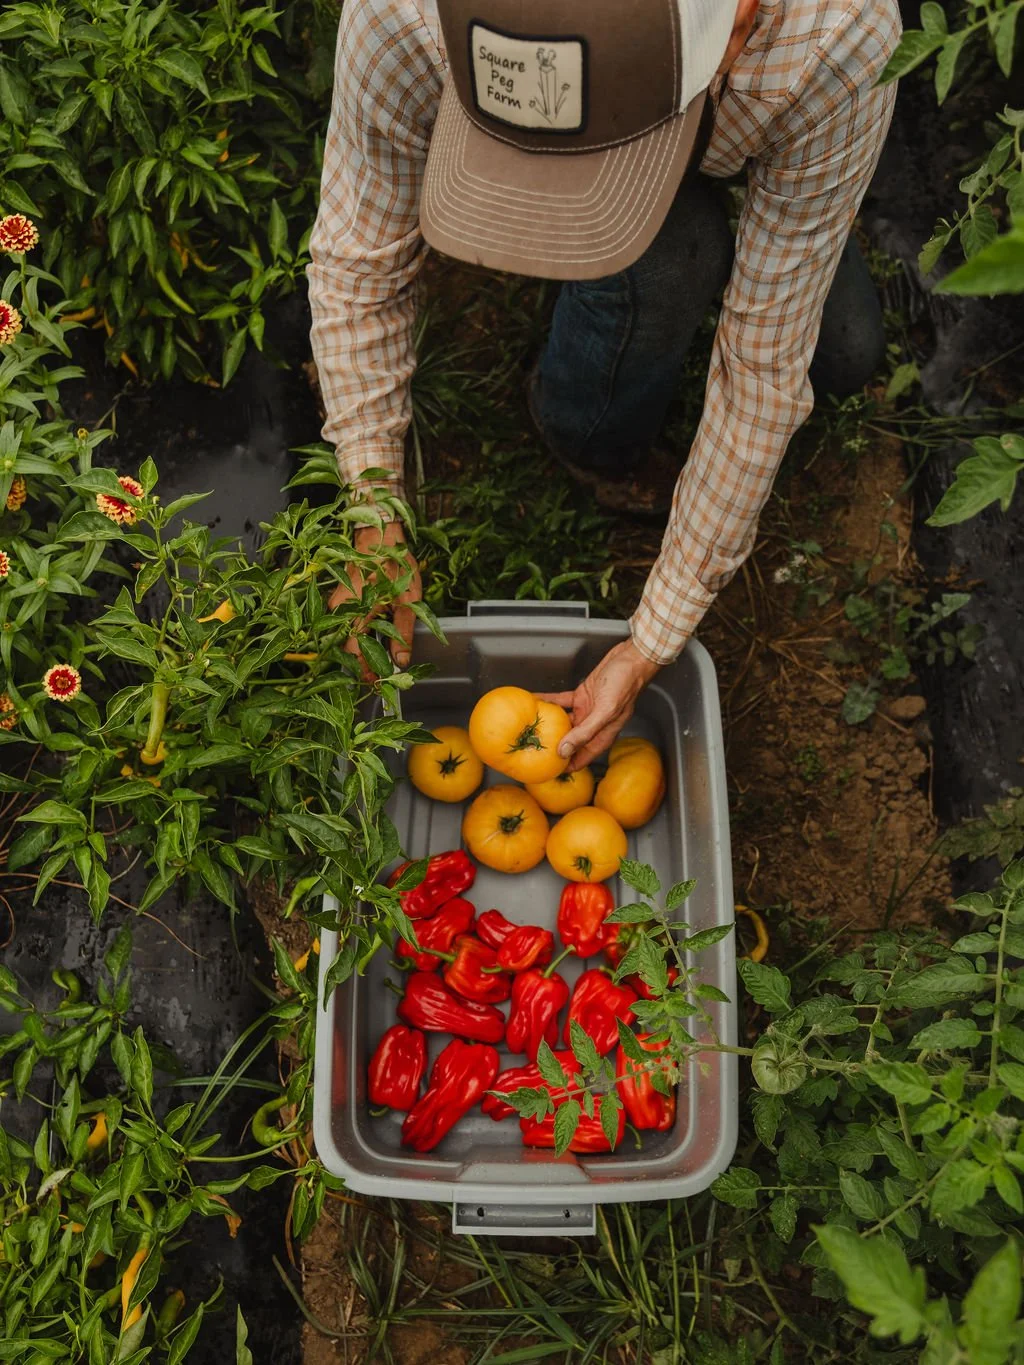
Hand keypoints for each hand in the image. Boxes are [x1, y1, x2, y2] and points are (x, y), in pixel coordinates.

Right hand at [329, 520, 421, 678]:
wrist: (379, 535)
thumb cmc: (394, 562)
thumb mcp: (408, 599)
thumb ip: (403, 631)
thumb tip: (401, 661)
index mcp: (358, 610)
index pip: (355, 652)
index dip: (364, 671)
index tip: (375, 683)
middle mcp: (341, 608)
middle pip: (347, 647)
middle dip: (361, 665)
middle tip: (377, 676)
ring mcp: (337, 603)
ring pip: (344, 636)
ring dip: (359, 650)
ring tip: (374, 662)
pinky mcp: (338, 599)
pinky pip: (344, 623)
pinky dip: (356, 634)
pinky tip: (369, 639)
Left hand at [537, 638, 660, 770]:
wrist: (630, 659)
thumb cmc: (626, 684)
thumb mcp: (605, 711)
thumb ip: (585, 732)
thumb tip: (564, 751)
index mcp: (602, 735)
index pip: (581, 758)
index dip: (566, 766)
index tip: (547, 771)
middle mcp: (593, 725)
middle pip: (569, 742)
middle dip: (552, 746)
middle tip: (532, 749)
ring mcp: (586, 711)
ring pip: (563, 723)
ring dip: (547, 724)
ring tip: (528, 727)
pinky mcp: (581, 696)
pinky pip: (561, 702)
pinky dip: (548, 701)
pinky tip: (536, 701)